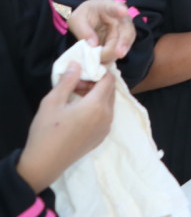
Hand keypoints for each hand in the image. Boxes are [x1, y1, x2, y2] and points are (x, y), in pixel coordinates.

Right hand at [17, 62, 114, 192]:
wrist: (44, 164)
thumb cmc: (46, 131)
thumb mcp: (53, 101)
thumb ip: (68, 80)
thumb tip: (77, 64)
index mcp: (97, 105)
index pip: (109, 79)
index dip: (98, 71)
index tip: (83, 72)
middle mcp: (107, 115)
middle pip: (110, 90)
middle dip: (96, 83)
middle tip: (76, 84)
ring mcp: (106, 127)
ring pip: (108, 102)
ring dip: (96, 95)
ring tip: (74, 97)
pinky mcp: (102, 137)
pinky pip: (106, 115)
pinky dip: (97, 108)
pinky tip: (78, 112)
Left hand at [68, 0, 134, 63]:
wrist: (89, 20)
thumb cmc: (84, 16)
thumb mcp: (76, 20)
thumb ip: (83, 30)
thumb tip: (93, 45)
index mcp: (107, 7)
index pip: (114, 6)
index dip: (119, 9)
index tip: (123, 12)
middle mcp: (120, 18)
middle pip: (127, 29)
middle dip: (124, 42)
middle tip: (119, 54)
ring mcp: (123, 30)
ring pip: (125, 42)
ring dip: (116, 53)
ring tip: (103, 62)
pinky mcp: (120, 42)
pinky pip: (120, 51)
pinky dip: (111, 58)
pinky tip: (103, 63)